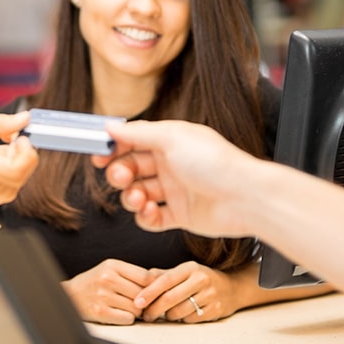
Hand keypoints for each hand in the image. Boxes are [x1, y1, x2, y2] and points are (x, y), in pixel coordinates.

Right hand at [0, 112, 38, 208]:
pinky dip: (11, 170)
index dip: (26, 149)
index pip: (22, 165)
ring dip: (15, 160)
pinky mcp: (0, 200)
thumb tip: (23, 118)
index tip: (20, 138)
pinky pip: (15, 182)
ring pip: (23, 174)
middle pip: (27, 167)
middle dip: (21, 151)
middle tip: (7, 141)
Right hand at [61, 259, 157, 324]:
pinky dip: (127, 318)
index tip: (156, 292)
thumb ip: (131, 274)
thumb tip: (159, 282)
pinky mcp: (100, 312)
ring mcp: (103, 296)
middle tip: (142, 303)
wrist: (70, 295)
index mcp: (112, 265)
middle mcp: (107, 279)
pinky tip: (121, 313)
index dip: (155, 286)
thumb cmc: (94, 282)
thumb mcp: (110, 269)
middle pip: (142, 294)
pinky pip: (127, 319)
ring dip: (137, 311)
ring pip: (136, 308)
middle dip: (145, 301)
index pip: (146, 277)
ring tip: (130, 308)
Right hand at [93, 120, 260, 237]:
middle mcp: (171, 164)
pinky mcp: (181, 215)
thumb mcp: (172, 138)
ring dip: (132, 196)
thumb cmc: (215, 163)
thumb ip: (138, 133)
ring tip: (140, 199)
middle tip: (121, 177)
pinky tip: (150, 212)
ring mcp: (176, 190)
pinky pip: (153, 218)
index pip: (133, 141)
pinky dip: (146, 217)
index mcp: (170, 141)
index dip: (114, 148)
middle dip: (120, 173)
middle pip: (132, 168)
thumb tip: (111, 125)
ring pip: (139, 193)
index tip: (98, 155)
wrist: (245, 198)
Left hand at [135, 261, 235, 323]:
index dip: (149, 292)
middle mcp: (201, 280)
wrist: (231, 288)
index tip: (138, 302)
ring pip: (180, 311)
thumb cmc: (201, 279)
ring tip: (167, 313)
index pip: (165, 280)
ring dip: (169, 316)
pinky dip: (183, 319)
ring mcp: (210, 295)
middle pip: (171, 298)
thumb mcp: (184, 271)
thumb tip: (142, 278)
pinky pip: (191, 319)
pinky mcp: (215, 310)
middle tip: (146, 315)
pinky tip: (183, 314)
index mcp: (190, 268)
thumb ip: (163, 275)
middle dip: (154, 309)